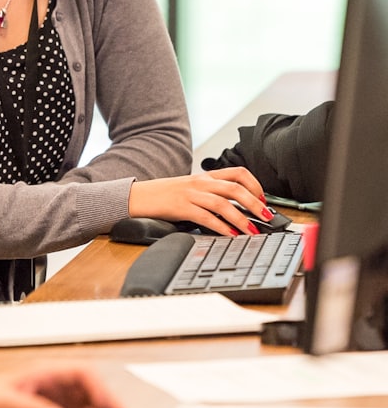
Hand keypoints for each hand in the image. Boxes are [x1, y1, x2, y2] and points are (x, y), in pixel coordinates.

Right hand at [129, 166, 269, 235]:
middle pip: (235, 188)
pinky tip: (230, 235)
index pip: (238, 172)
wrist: (140, 196)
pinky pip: (206, 217)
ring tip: (253, 231)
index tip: (263, 199)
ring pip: (224, 204)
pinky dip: (221, 227)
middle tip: (267, 217)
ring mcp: (191, 194)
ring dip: (242, 219)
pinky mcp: (182, 207)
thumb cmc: (166, 195)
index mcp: (206, 176)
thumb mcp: (192, 188)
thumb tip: (237, 207)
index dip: (255, 185)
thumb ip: (212, 193)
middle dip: (255, 204)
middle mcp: (201, 182)